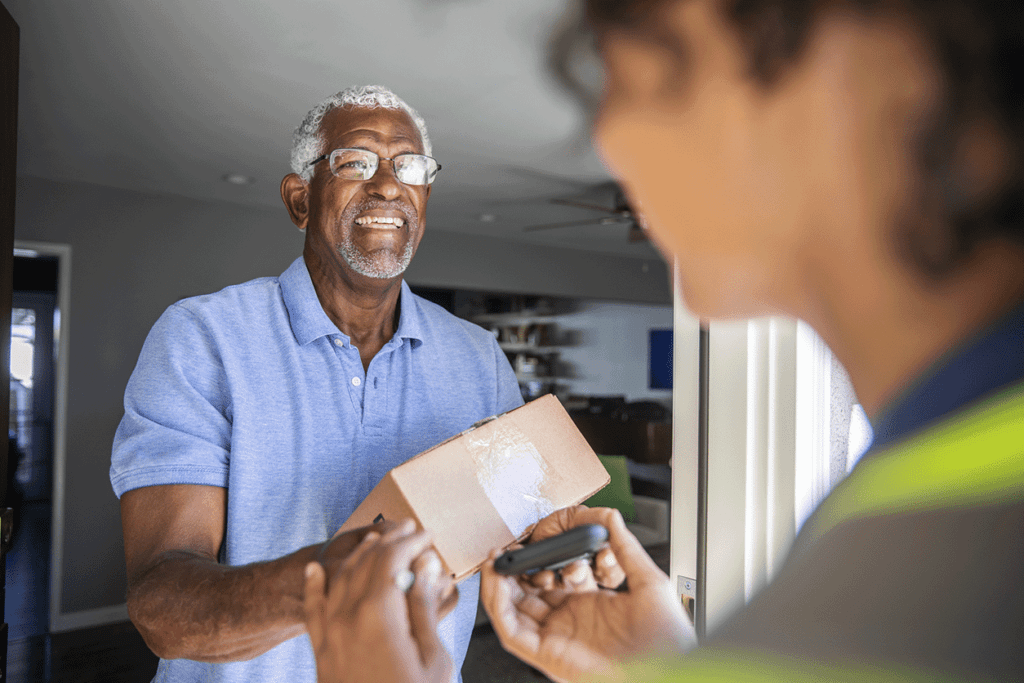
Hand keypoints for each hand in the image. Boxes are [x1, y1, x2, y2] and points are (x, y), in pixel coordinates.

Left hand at [303, 520, 455, 682]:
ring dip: (359, 554)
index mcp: (378, 615)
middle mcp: (348, 617)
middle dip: (389, 541)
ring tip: (376, 540)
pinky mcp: (322, 651)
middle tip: (409, 531)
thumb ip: (425, 608)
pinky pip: (313, 609)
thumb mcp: (433, 658)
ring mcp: (331, 634)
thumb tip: (426, 570)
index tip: (427, 536)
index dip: (410, 541)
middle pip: (365, 563)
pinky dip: (315, 585)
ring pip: (339, 578)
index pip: (391, 559)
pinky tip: (316, 569)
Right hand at [480, 507, 695, 682]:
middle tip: (507, 549)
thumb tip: (610, 516)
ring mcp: (556, 639)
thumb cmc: (667, 638)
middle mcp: (569, 623)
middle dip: (514, 571)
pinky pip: (511, 631)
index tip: (533, 541)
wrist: (669, 669)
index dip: (540, 561)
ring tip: (497, 559)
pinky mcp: (547, 654)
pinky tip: (498, 581)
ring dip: (499, 585)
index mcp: (590, 607)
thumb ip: (625, 547)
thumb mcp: (647, 581)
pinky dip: (498, 606)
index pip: (553, 582)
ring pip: (513, 612)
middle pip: (527, 596)